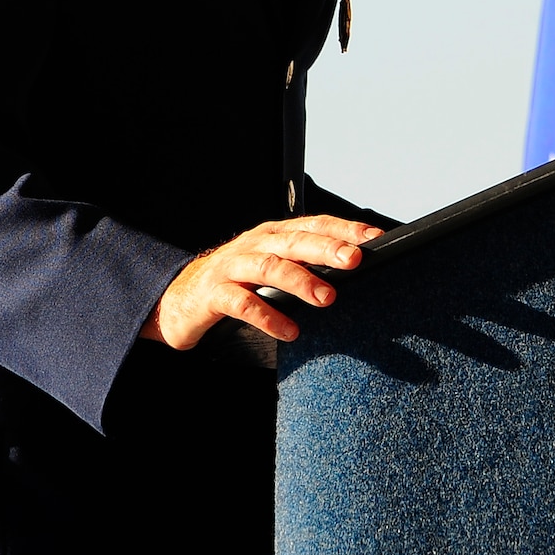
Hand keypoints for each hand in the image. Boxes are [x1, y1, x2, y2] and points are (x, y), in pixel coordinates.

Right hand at [140, 214, 382, 349]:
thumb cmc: (238, 282)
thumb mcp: (273, 267)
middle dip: (325, 248)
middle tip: (354, 260)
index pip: (313, 224)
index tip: (374, 238)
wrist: (180, 299)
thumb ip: (306, 264)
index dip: (343, 229)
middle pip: (293, 241)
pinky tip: (289, 330)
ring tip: (327, 298)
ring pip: (268, 267)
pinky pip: (241, 303)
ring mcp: (231, 267)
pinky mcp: (213, 294)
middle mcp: (254, 244)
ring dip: (300, 281)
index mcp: (273, 234)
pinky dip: (267, 316)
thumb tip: (354, 266)